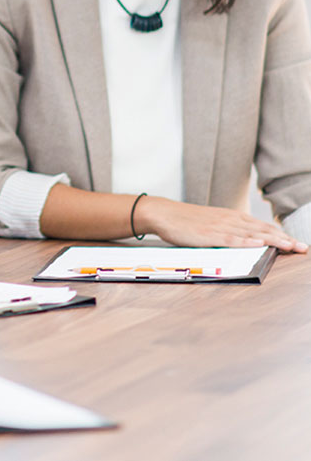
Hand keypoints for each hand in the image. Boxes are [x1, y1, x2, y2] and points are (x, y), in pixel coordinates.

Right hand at [137, 196, 308, 251]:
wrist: (164, 213)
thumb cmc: (186, 221)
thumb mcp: (212, 224)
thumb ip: (229, 231)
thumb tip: (245, 241)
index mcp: (232, 217)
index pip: (263, 226)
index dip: (282, 234)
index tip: (297, 242)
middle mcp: (230, 220)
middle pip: (263, 229)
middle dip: (285, 239)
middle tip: (303, 247)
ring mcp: (221, 227)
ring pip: (253, 233)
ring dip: (274, 240)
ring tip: (291, 247)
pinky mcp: (209, 234)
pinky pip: (232, 239)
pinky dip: (248, 241)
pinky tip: (259, 244)